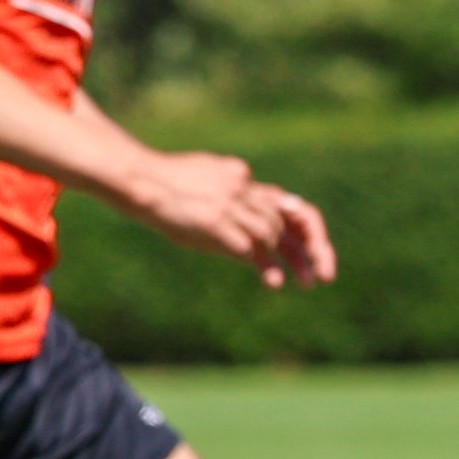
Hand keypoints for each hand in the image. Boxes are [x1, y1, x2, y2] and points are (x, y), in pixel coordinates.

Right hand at [126, 150, 338, 288]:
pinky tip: (275, 283)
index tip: (311, 246)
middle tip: (323, 273)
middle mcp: (240, 187)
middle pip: (282, 219)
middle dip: (308, 247)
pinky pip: (249, 248)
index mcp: (237, 175)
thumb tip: (230, 213)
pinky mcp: (215, 224)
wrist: (136, 179)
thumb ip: (222, 194)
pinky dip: (266, 267)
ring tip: (306, 282)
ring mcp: (228, 205)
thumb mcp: (198, 181)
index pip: (277, 201)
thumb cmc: (156, 184)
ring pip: (271, 233)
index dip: (297, 227)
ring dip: (294, 259)